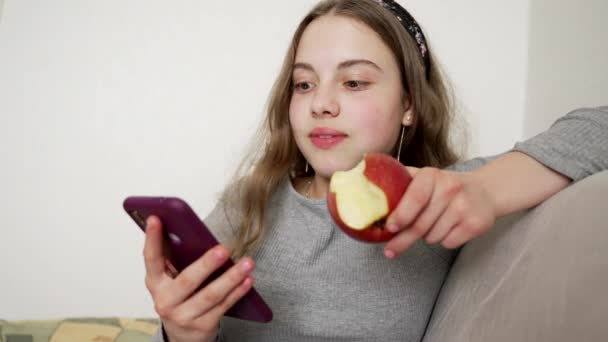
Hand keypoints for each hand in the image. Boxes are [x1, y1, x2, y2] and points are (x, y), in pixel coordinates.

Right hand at [143, 216, 253, 341]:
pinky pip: (223, 306)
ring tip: (247, 263)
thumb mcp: (171, 281)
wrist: (182, 336)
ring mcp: (183, 316)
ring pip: (210, 295)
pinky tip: (247, 280)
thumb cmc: (179, 299)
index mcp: (155, 283)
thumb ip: (177, 260)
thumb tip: (188, 230)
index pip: (151, 259)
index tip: (156, 218)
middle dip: (206, 264)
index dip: (152, 239)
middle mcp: (165, 301)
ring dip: (231, 278)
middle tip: (223, 249)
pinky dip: (237, 292)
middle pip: (187, 281)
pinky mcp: (202, 327)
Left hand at [383, 167, 496, 257]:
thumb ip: (400, 181)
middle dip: (402, 240)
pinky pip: (448, 243)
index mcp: (432, 176)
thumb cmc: (444, 186)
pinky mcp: (475, 224)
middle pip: (420, 225)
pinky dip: (444, 240)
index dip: (400, 215)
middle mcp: (450, 189)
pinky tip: (449, 227)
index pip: (414, 198)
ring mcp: (464, 207)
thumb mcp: (424, 176)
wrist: (485, 191)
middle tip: (389, 251)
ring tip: (434, 223)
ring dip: (426, 237)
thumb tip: (365, 186)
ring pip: (432, 237)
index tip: (389, 228)